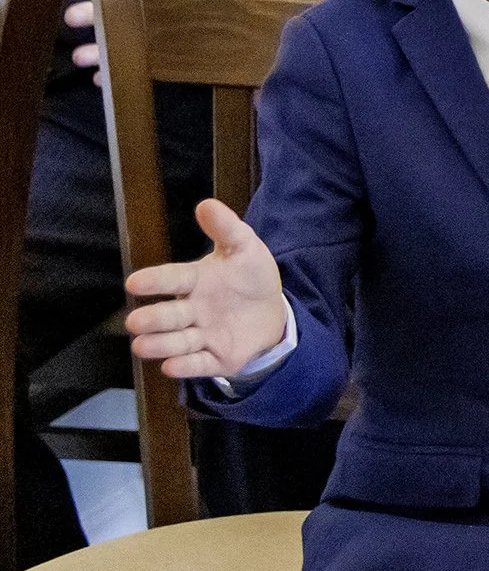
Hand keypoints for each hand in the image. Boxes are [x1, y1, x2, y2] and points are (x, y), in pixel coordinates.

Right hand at [123, 198, 287, 380]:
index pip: (172, 279)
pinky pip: (199, 364)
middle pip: (169, 316)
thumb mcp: (244, 248)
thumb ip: (226, 228)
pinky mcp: (216, 358)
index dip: (155, 281)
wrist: (272, 311)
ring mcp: (202, 336)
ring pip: (177, 342)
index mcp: (195, 281)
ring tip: (141, 345)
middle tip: (135, 321)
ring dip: (160, 345)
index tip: (135, 282)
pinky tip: (171, 366)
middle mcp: (192, 310)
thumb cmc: (249, 277)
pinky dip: (186, 366)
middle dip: (152, 319)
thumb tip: (206, 204)